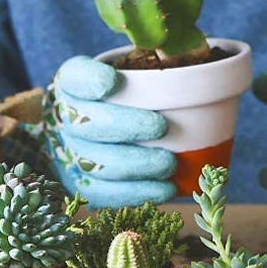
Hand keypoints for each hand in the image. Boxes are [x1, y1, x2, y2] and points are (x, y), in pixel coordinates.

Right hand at [43, 55, 176, 207]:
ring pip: (97, 164)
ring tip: (169, 165)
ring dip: (136, 166)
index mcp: (72, 84)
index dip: (90, 81)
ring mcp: (68, 156)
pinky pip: (102, 194)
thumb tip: (203, 73)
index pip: (75, 78)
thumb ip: (152, 73)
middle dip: (127, 126)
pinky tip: (163, 190)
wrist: (89, 133)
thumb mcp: (129, 76)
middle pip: (89, 123)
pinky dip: (135, 194)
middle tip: (163, 127)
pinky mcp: (78, 185)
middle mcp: (64, 119)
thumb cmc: (121, 100)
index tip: (112, 83)